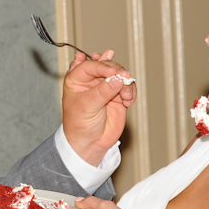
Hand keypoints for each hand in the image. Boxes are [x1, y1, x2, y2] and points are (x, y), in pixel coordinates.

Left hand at [62, 50, 136, 164]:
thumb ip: (102, 91)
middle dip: (118, 71)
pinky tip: (128, 101)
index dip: (102, 66)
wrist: (90, 143)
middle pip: (108, 66)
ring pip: (120, 75)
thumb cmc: (79, 124)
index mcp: (77, 78)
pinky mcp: (118, 96)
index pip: (89, 65)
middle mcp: (92, 80)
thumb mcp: (87, 106)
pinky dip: (131, 92)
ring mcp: (106, 87)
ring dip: (126, 82)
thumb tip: (117, 79)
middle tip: (124, 78)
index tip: (113, 72)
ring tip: (126, 96)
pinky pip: (128, 87)